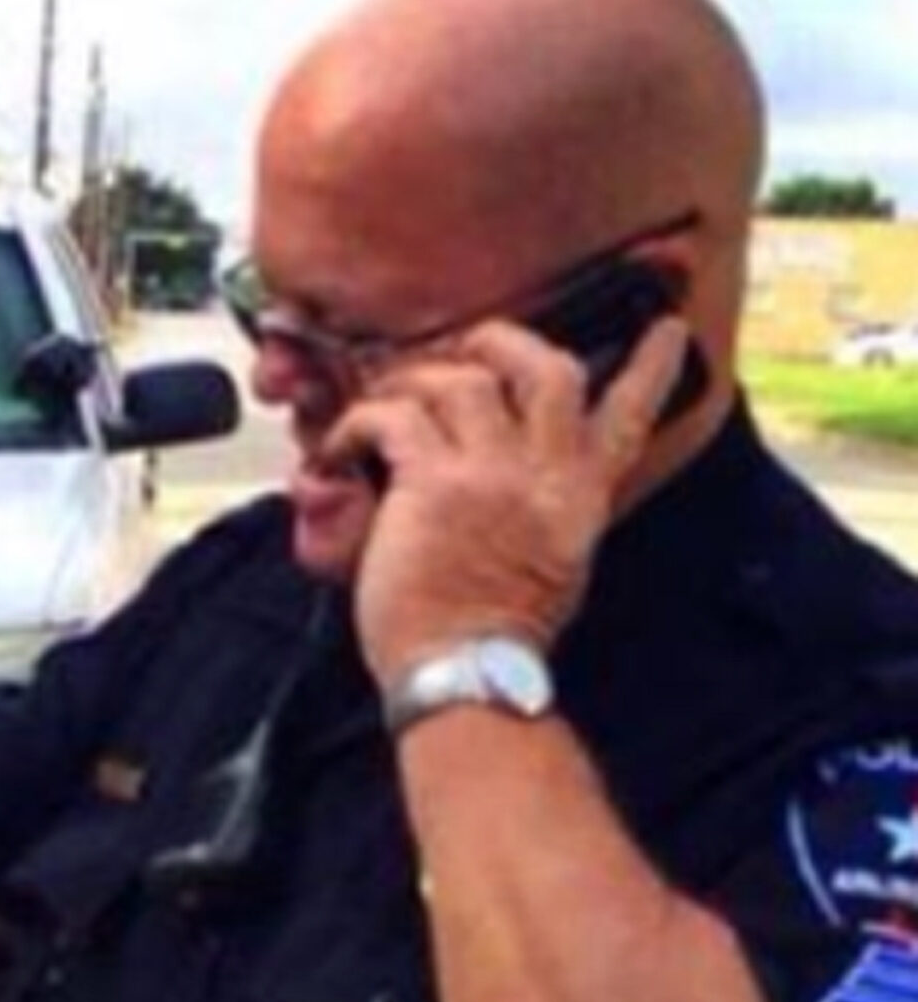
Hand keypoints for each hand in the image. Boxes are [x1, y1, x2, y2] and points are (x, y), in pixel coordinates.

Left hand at [324, 315, 691, 687]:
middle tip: (465, 347)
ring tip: (385, 397)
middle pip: (547, 369)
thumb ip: (543, 511)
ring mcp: (489, 473)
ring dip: (415, 379)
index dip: (650, 368)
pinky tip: (337, 449)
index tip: (664, 329)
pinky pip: (393, 418)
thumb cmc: (491, 634)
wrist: (465, 672)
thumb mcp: (551, 565)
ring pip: (464, 379)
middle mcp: (544, 474)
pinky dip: (357, 422)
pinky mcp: (432, 482)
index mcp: (580, 496)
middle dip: (502, 343)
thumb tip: (504, 482)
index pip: (630, 418)